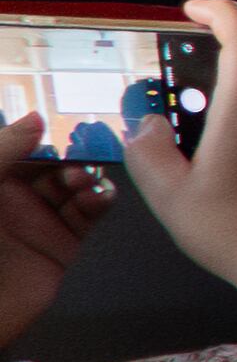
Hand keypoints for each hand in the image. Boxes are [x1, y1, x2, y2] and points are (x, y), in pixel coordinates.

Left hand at [0, 114, 121, 354]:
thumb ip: (2, 150)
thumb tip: (37, 118)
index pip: (23, 144)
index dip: (46, 129)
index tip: (71, 114)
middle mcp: (12, 197)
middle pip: (54, 161)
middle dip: (73, 151)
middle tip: (85, 150)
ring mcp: (37, 221)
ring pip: (75, 185)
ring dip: (87, 175)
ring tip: (83, 179)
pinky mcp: (60, 247)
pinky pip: (88, 217)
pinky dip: (101, 201)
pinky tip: (100, 196)